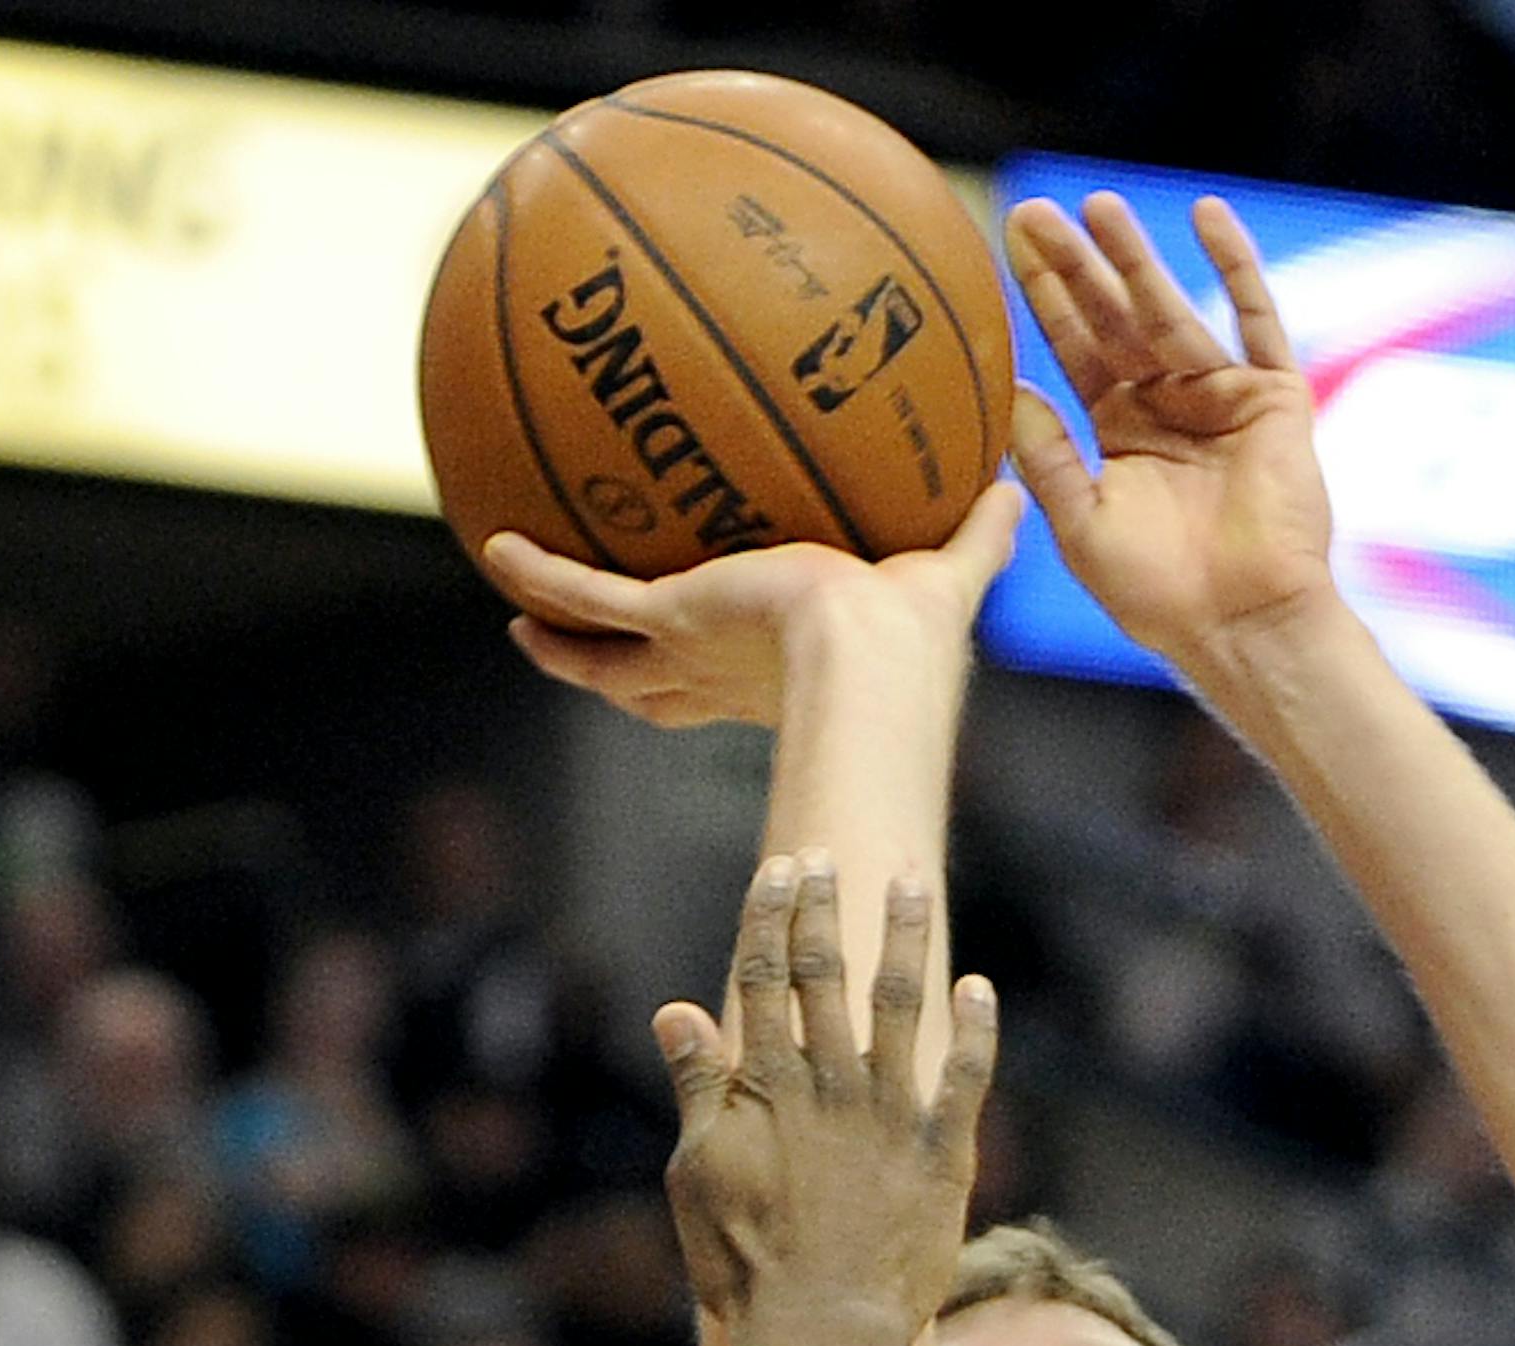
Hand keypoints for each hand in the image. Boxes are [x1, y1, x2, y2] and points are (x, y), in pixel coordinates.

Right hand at [484, 483, 1023, 729]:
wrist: (874, 652)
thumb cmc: (919, 638)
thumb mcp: (952, 571)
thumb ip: (981, 535)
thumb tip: (1017, 486)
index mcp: (781, 678)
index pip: (737, 685)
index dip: (713, 678)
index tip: (700, 656)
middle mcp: (727, 675)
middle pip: (655, 690)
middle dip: (619, 677)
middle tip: (581, 656)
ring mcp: (693, 654)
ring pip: (607, 662)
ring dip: (565, 649)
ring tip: (522, 628)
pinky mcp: (674, 623)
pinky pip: (590, 598)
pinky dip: (543, 574)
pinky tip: (497, 546)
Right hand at [655, 858, 995, 1333]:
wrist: (822, 1332)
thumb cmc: (746, 1266)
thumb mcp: (697, 1176)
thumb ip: (697, 1088)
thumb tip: (676, 1010)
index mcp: (766, 1086)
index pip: (763, 978)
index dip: (769, 918)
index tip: (779, 869)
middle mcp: (830, 1083)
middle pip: (826, 974)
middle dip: (825, 909)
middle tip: (829, 858)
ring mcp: (890, 1113)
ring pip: (901, 1002)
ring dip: (905, 937)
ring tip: (911, 882)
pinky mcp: (942, 1152)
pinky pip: (967, 1075)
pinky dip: (976, 1028)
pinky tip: (979, 985)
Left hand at [1004, 192, 1334, 668]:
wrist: (1239, 625)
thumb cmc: (1157, 595)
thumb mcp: (1082, 526)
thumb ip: (1049, 459)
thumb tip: (1011, 393)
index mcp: (1121, 431)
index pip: (1075, 348)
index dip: (1045, 298)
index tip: (1011, 245)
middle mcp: (1168, 404)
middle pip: (1115, 317)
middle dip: (1076, 265)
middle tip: (1033, 212)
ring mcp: (1221, 396)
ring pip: (1172, 309)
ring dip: (1135, 257)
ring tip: (1098, 206)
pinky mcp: (1274, 398)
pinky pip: (1258, 322)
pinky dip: (1238, 268)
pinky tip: (1206, 216)